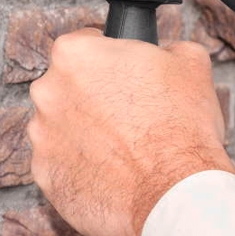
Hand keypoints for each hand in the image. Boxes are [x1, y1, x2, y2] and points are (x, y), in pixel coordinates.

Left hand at [28, 28, 234, 235]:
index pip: (85, 43)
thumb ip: (168, 48)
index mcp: (76, 55)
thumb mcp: (192, 64)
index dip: (111, 57)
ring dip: (88, 131)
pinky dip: (84, 165)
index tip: (126, 73)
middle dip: (96, 94)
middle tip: (133, 111)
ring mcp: (42, 137)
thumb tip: (165, 53)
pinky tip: (116, 170)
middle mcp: (48, 92)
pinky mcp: (45, 177)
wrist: (175, 192)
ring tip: (128, 146)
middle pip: (70, 85)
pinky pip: (63, 163)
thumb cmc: (182, 126)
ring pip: (64, 125)